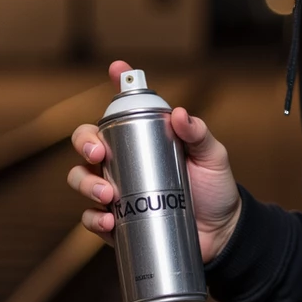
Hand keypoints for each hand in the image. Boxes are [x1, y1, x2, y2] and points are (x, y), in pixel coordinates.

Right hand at [68, 60, 242, 259]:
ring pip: (81, 179)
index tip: (117, 68)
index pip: (125, 108)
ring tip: (107, 195)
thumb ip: (199, 134)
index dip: (119, 82)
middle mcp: (123, 161)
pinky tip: (107, 221)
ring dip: (85, 184)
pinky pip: (90, 218)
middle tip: (98, 155)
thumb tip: (178, 114)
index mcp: (145, 139)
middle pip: (87, 143)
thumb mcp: (212, 157)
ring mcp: (116, 192)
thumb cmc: (215, 189)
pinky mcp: (116, 222)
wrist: (220, 233)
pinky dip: (92, 219)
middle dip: (84, 144)